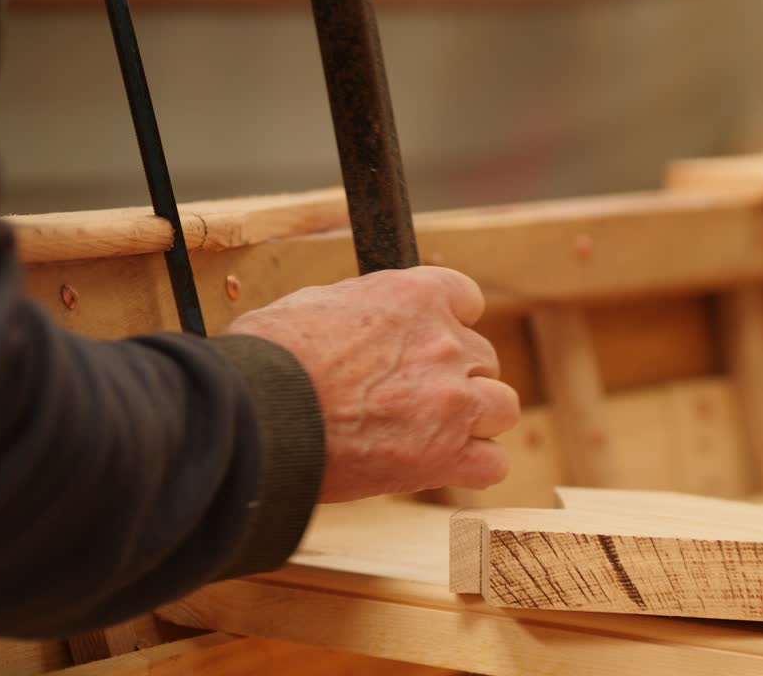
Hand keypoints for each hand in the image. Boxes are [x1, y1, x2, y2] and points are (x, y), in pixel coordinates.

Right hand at [228, 267, 518, 501]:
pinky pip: (492, 463)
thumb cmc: (271, 357)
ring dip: (475, 418)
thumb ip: (360, 310)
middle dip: (455, 376)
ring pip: (501, 406)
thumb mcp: (315, 304)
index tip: (429, 342)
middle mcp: (444, 343)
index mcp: (414, 296)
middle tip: (415, 396)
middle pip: (483, 358)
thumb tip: (359, 321)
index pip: (465, 298)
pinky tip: (443, 465)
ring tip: (434, 432)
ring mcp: (452, 400)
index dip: (448, 322)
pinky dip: (473, 466)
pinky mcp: (445, 455)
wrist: (261, 413)